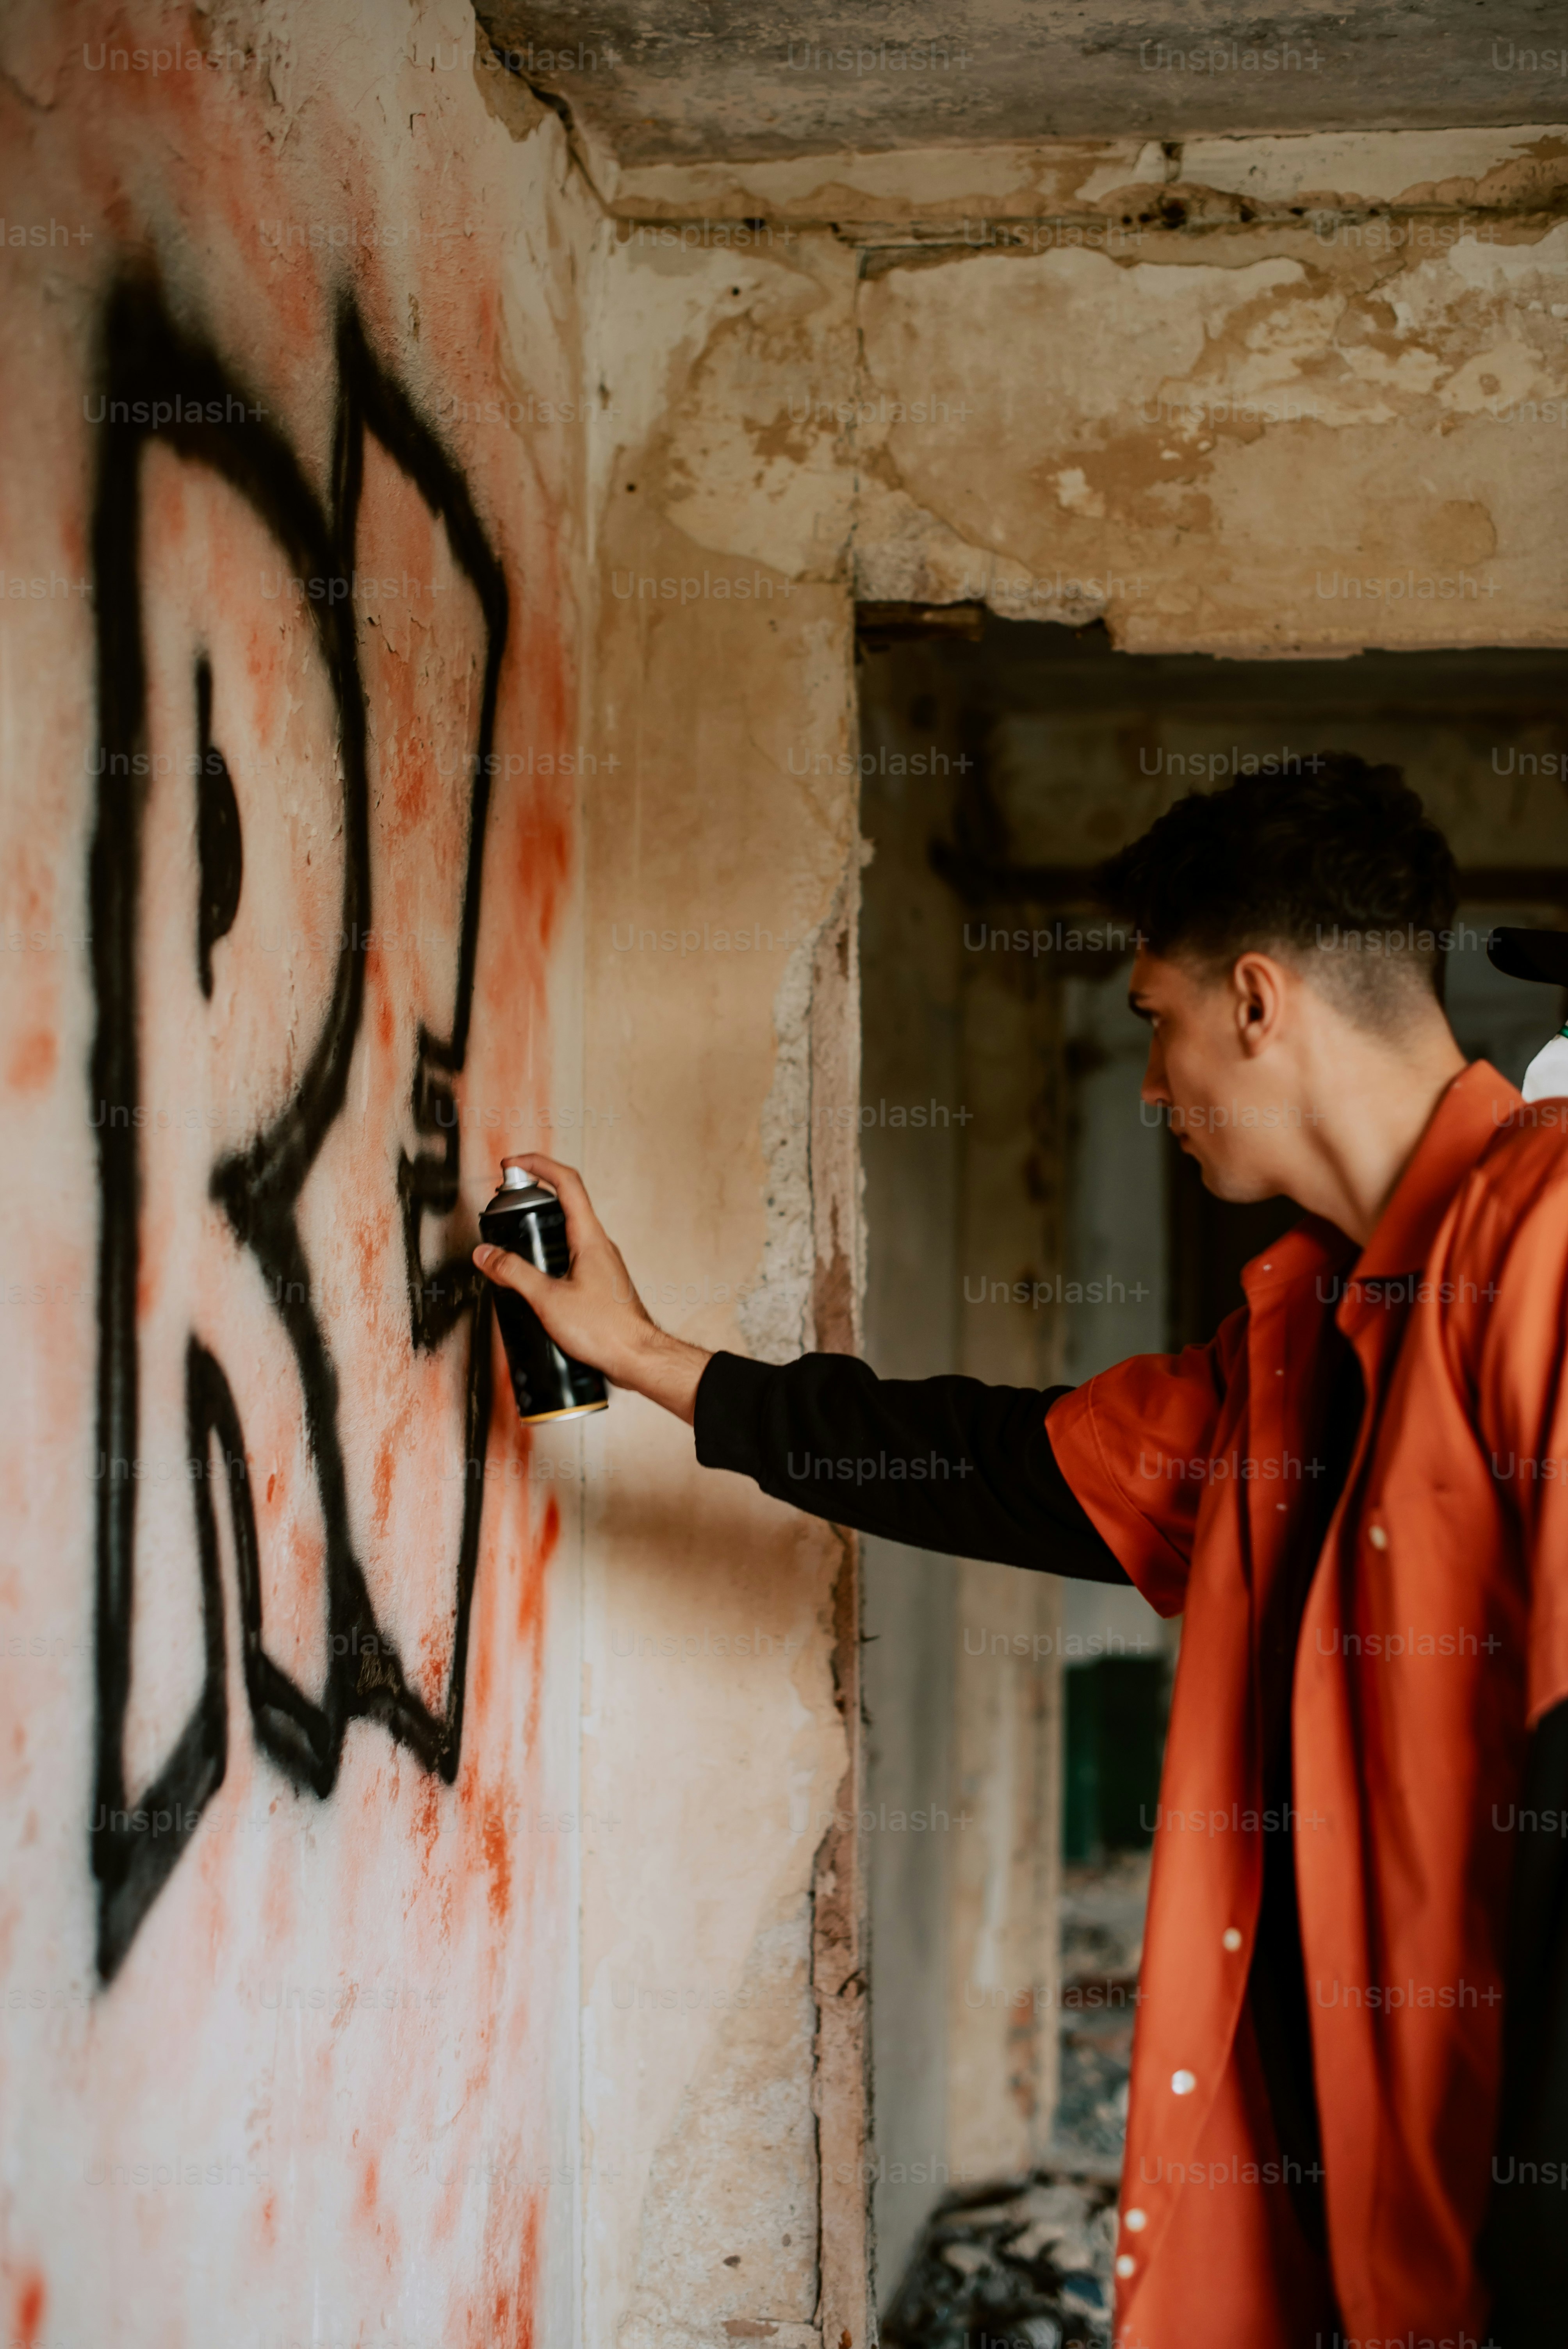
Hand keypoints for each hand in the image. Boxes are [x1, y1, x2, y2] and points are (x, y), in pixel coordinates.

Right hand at [471, 1154, 710, 1424]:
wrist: (638, 1358)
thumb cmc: (606, 1331)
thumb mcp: (548, 1299)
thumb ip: (514, 1274)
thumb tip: (486, 1254)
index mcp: (590, 1237)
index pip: (566, 1182)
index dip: (538, 1164)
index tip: (513, 1164)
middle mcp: (599, 1244)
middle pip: (567, 1201)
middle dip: (535, 1192)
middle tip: (508, 1198)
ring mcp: (601, 1263)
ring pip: (569, 1230)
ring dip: (542, 1225)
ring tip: (515, 1236)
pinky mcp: (600, 1282)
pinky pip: (572, 1255)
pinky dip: (550, 1252)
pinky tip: (535, 1275)